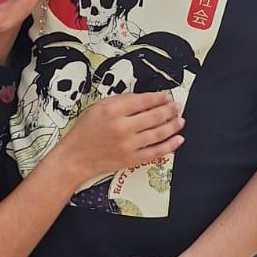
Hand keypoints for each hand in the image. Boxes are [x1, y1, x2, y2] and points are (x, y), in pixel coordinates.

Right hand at [59, 92, 183, 184]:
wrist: (75, 157)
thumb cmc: (85, 131)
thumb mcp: (98, 106)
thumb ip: (121, 100)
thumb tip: (144, 98)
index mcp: (113, 111)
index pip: (143, 101)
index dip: (159, 97)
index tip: (167, 96)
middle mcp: (122, 128)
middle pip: (154, 116)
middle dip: (170, 110)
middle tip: (177, 106)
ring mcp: (128, 145)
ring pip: (158, 133)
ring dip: (173, 126)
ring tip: (180, 120)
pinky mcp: (132, 159)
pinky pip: (156, 152)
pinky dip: (170, 146)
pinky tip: (177, 140)